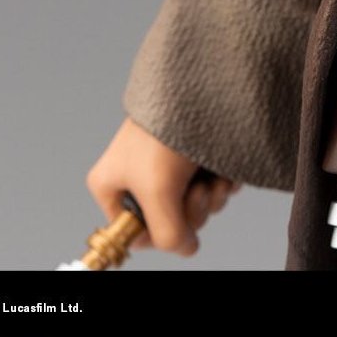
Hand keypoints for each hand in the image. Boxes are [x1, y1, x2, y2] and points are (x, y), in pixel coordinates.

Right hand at [86, 118, 240, 255]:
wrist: (202, 87)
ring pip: (197, 207)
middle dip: (192, 210)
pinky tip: (224, 171)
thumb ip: (167, 234)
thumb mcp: (158, 192)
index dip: (159, 233)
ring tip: (212, 176)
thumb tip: (186, 248)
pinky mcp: (197, 156)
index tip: (172, 215)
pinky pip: (214, 188)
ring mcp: (170, 166)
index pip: (135, 233)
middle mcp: (139, 177)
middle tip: (196, 190)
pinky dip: (223, 184)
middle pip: (171, 222)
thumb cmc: (165, 133)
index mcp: (112, 185)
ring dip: (212, 198)